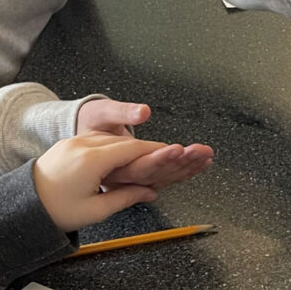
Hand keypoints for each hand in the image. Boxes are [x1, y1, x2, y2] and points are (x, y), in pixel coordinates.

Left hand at [34, 133, 165, 231]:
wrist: (24, 204)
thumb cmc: (55, 210)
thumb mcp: (96, 210)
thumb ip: (127, 198)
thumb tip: (150, 193)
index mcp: (91, 160)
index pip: (133, 149)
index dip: (155, 151)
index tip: (172, 153)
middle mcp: (82, 145)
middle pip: (124, 141)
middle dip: (146, 148)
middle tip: (164, 156)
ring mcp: (74, 142)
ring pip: (112, 138)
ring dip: (129, 147)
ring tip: (144, 159)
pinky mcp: (69, 144)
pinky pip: (98, 140)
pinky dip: (114, 147)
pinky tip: (121, 157)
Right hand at [77, 99, 213, 188]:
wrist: (84, 133)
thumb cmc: (91, 121)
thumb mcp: (102, 112)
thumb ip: (122, 112)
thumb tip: (143, 111)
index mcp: (110, 162)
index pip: (139, 163)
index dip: (159, 157)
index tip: (178, 148)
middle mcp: (124, 175)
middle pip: (156, 173)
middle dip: (181, 162)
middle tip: (200, 151)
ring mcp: (135, 178)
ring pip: (165, 176)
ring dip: (189, 167)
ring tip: (206, 154)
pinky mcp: (145, 175)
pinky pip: (168, 176)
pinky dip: (187, 170)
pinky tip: (203, 162)